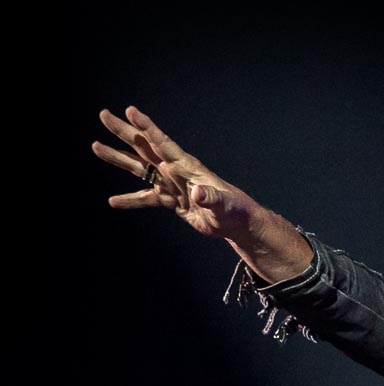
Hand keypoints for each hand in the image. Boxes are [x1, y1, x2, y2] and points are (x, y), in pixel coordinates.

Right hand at [92, 105, 256, 241]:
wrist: (235, 223)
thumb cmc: (234, 209)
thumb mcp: (224, 204)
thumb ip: (210, 197)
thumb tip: (196, 192)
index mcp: (186, 166)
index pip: (163, 143)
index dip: (146, 127)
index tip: (130, 111)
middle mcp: (174, 170)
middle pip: (144, 147)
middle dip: (123, 131)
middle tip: (103, 114)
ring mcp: (170, 184)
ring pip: (139, 169)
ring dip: (118, 158)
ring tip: (96, 146)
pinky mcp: (170, 201)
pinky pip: (146, 199)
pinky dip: (130, 200)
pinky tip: (112, 201)